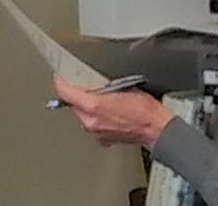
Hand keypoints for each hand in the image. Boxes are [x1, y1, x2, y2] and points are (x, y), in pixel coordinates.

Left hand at [52, 76, 174, 146]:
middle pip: (72, 104)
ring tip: (104, 103)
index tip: (60, 77)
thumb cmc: (145, 109)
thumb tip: (91, 83)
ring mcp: (95, 132)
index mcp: (93, 106)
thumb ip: (101, 86)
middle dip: (78, 95)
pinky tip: (109, 115)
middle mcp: (90, 121)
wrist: (157, 129)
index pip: (65, 92)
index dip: (61, 82)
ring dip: (88, 108)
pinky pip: (92, 125)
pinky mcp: (101, 139)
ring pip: (82, 115)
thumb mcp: (121, 86)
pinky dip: (96, 119)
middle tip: (88, 88)